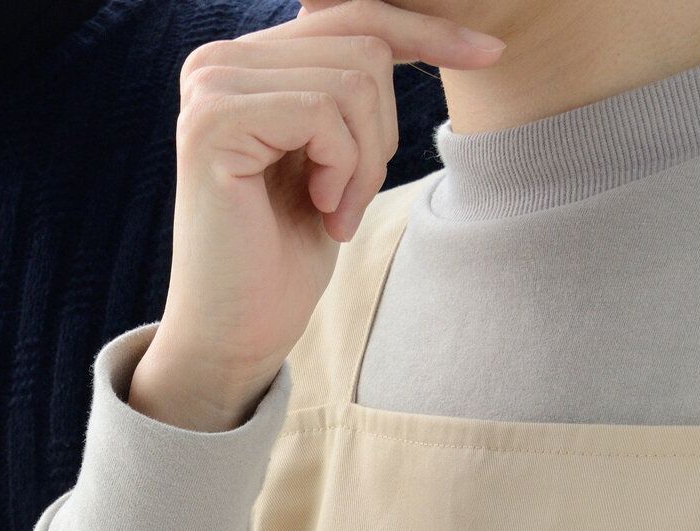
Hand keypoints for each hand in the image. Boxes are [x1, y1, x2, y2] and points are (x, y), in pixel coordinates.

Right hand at [131, 1, 503, 430]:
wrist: (237, 331)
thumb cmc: (285, 253)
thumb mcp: (332, 154)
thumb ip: (347, 84)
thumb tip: (416, 26)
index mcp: (243, 61)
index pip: (353, 15)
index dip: (426, 31)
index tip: (489, 53)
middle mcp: (216, 62)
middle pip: (362, 46)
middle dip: (381, 131)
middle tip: (349, 201)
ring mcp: (210, 88)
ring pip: (352, 81)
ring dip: (363, 161)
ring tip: (333, 211)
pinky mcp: (212, 123)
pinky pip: (321, 112)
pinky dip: (341, 168)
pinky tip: (318, 209)